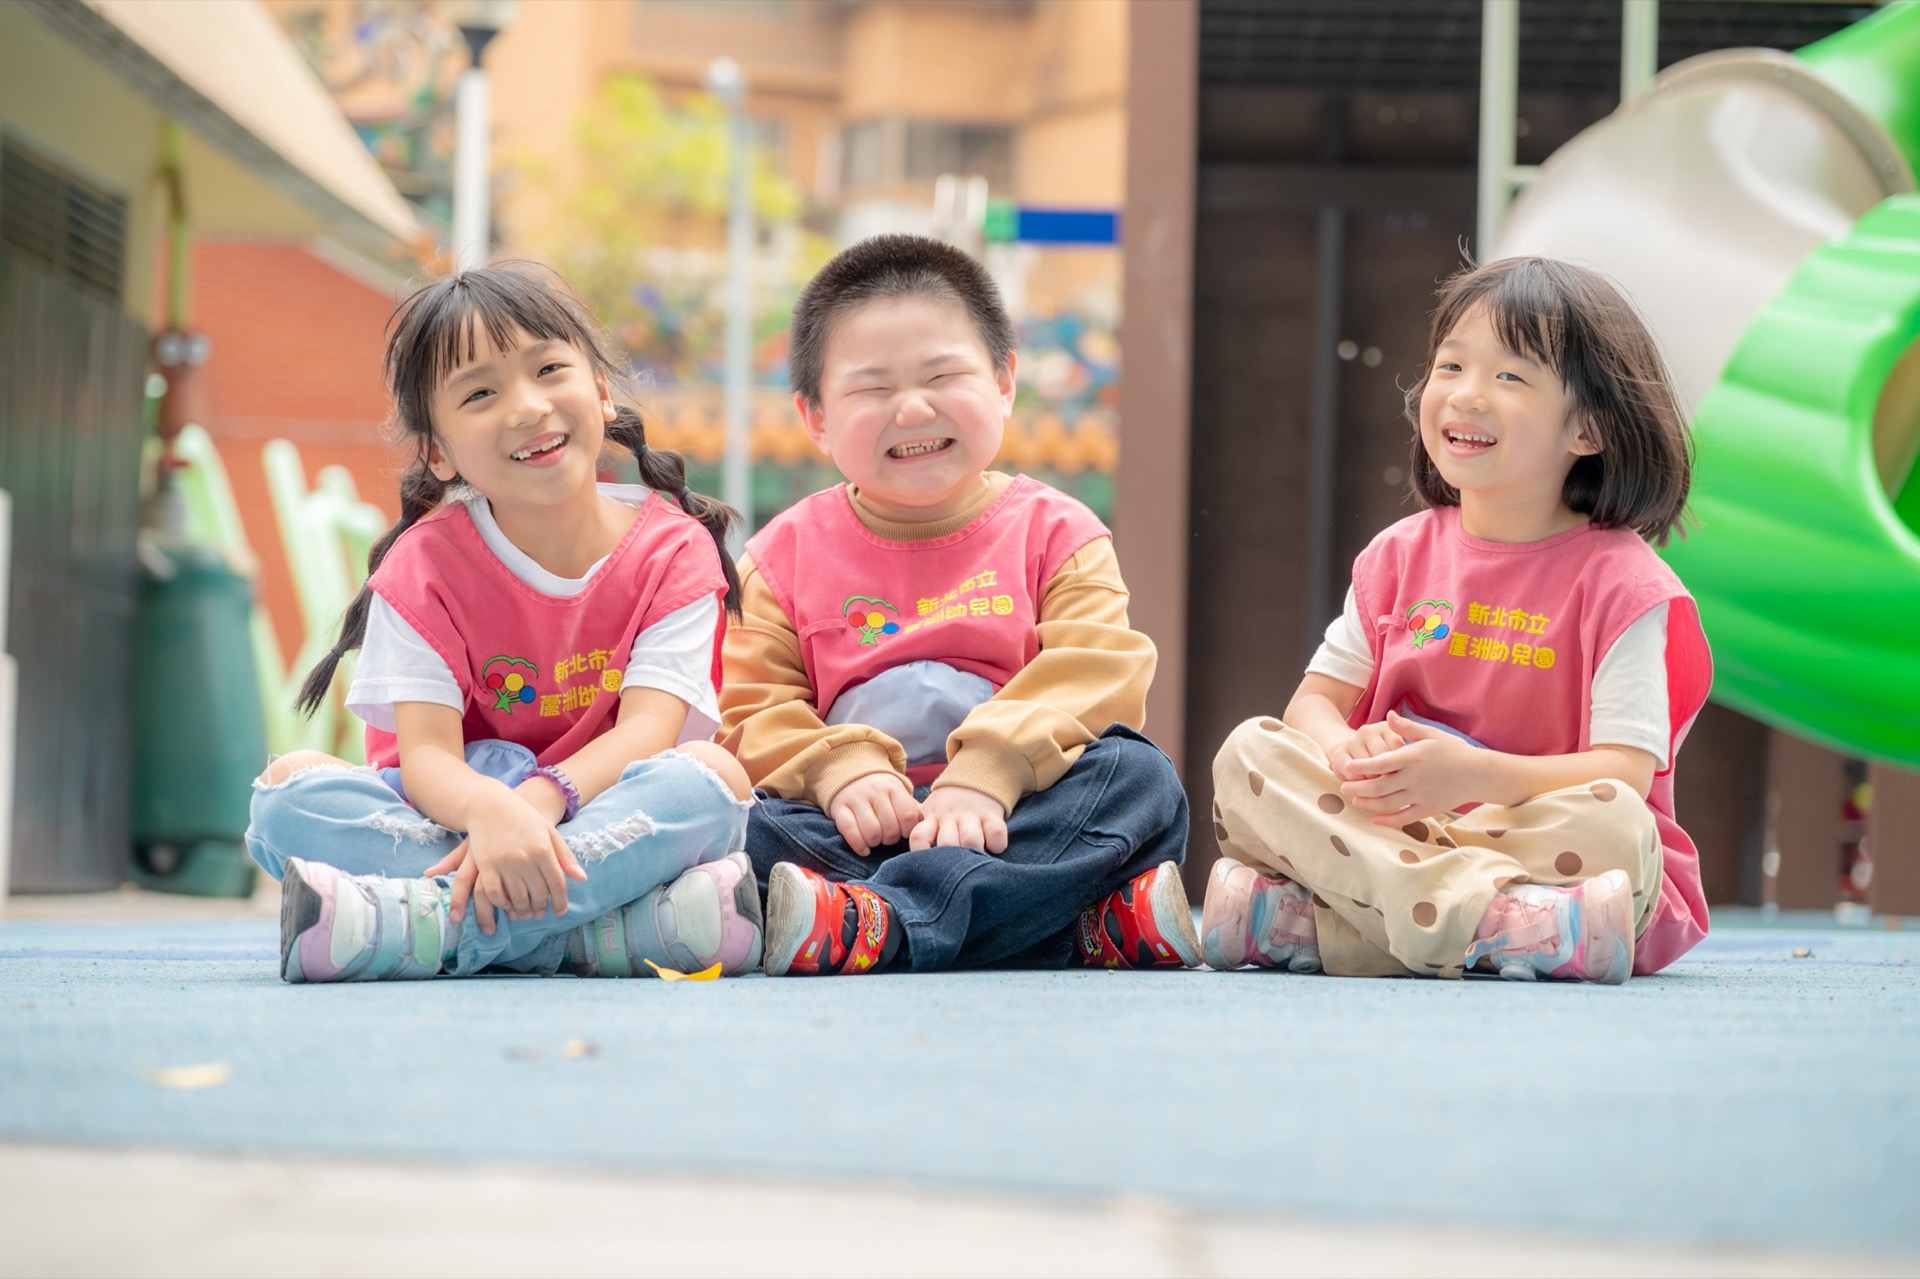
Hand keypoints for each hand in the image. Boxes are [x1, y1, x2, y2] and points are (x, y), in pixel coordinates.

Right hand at [423, 789, 585, 933]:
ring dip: (523, 910)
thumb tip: (582, 879)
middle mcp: (525, 858)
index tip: (560, 912)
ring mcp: (504, 862)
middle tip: (540, 913)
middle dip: (541, 908)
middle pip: (538, 893)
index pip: (557, 883)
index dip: (561, 901)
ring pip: (518, 898)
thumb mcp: (548, 831)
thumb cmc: (523, 818)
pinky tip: (507, 905)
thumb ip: (565, 856)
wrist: (489, 805)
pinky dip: (502, 903)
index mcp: (543, 849)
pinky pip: (495, 894)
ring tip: (526, 913)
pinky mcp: (486, 865)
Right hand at [828, 773, 920, 856]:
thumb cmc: (880, 792)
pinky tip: (864, 849)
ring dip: (875, 843)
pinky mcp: (839, 808)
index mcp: (893, 788)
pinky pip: (850, 831)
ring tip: (876, 841)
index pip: (907, 815)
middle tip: (888, 837)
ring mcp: (856, 799)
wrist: (849, 774)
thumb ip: (912, 809)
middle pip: (890, 827)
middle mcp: (875, 792)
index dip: (908, 830)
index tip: (904, 833)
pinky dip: (858, 845)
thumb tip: (928, 827)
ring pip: (871, 832)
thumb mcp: (897, 793)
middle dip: (891, 839)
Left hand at [910, 785, 1008, 853]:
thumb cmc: (948, 807)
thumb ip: (921, 829)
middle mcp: (950, 818)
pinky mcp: (993, 816)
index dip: (920, 851)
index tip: (927, 862)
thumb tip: (907, 857)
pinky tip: (994, 846)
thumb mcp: (931, 812)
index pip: (919, 836)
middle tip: (957, 864)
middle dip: (952, 856)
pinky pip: (997, 833)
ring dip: (975, 851)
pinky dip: (997, 844)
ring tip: (976, 856)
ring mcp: (972, 816)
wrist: (975, 779)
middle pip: (947, 843)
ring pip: (971, 840)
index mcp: (932, 818)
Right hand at [1327, 720, 1405, 781]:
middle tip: (1391, 782)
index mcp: (1385, 727)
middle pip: (1382, 760)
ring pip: (1367, 769)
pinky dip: (1359, 784)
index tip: (1404, 774)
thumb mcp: (1399, 749)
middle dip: (1388, 776)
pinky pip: (1352, 775)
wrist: (1353, 750)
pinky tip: (1363, 783)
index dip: (1402, 767)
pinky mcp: (1339, 754)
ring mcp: (1351, 741)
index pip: (1398, 750)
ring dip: (1374, 782)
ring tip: (1378, 784)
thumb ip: (1407, 751)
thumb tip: (1407, 765)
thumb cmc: (1384, 754)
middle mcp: (1367, 731)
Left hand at [1338, 711, 1477, 823]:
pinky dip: (1388, 820)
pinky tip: (1374, 819)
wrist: (1479, 773)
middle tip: (1343, 787)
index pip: (1380, 762)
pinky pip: (1404, 817)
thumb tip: (1388, 715)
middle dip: (1358, 787)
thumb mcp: (1432, 734)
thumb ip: (1407, 727)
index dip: (1361, 766)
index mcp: (1413, 757)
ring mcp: (1421, 795)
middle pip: (1379, 786)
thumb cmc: (1455, 750)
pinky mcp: (1428, 809)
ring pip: (1388, 803)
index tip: (1347, 767)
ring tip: (1355, 800)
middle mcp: (1414, 777)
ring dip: (1368, 803)